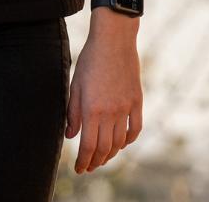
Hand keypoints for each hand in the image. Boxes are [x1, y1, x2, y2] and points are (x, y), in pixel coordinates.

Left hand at [65, 12, 141, 173]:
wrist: (114, 41)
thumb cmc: (90, 61)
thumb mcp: (75, 85)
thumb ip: (72, 113)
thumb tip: (71, 135)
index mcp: (92, 109)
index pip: (88, 146)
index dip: (83, 161)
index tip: (79, 168)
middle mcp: (111, 112)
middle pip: (104, 148)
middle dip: (95, 162)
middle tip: (89, 167)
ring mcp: (126, 108)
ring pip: (120, 142)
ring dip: (111, 154)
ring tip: (103, 158)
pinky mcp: (138, 101)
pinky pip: (135, 129)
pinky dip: (128, 141)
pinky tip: (121, 143)